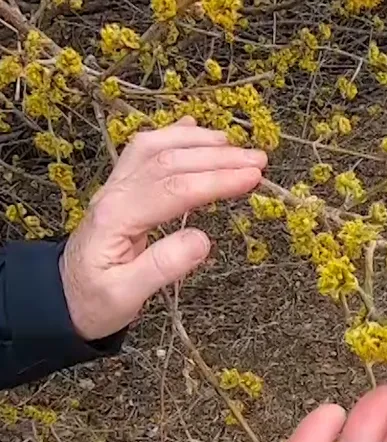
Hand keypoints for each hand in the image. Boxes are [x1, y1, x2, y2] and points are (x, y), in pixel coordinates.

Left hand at [60, 117, 266, 339]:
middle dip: (218, 157)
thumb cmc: (94, 302)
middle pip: (169, 161)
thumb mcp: (125, 298)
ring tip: (236, 145)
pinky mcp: (120, 189)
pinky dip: (172, 133)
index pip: (174, 189)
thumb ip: (163, 267)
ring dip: (197, 140)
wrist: (59, 301)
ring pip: (156, 147)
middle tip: (259, 160)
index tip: (252, 178)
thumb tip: (203, 240)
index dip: (216, 180)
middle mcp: (114, 193)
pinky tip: (193, 125)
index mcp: (117, 218)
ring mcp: (116, 187)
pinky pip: (144, 151)